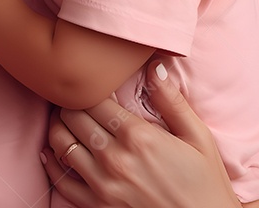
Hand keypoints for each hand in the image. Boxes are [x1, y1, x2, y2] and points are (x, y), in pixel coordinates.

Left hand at [44, 62, 249, 207]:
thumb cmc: (205, 183)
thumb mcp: (198, 137)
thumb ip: (172, 100)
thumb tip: (155, 65)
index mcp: (138, 136)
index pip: (94, 99)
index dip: (89, 87)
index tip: (93, 84)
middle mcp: (115, 159)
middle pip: (72, 117)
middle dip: (71, 103)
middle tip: (76, 99)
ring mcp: (103, 185)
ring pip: (61, 144)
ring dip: (59, 127)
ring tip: (66, 120)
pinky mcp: (97, 207)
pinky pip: (62, 181)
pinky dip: (53, 163)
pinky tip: (55, 152)